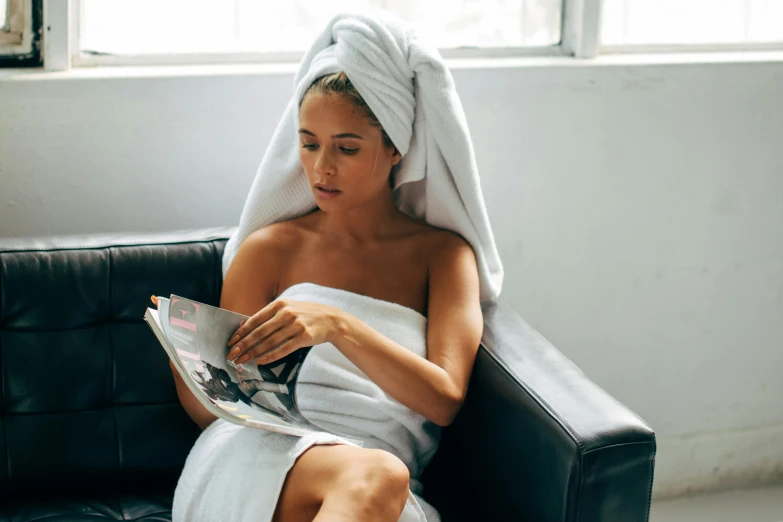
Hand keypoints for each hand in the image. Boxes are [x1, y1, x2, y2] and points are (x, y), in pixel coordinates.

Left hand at [226, 299, 342, 364]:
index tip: (231, 342)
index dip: (242, 332)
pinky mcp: (304, 337)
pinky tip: (262, 361)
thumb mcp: (288, 308)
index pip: (255, 320)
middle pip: (260, 332)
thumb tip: (246, 326)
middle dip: (244, 345)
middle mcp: (286, 313)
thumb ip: (270, 316)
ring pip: (270, 342)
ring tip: (243, 360)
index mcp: (279, 305)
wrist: (331, 319)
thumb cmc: (305, 314)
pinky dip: (272, 356)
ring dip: (254, 353)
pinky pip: (284, 349)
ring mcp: (296, 325)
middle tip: (232, 355)